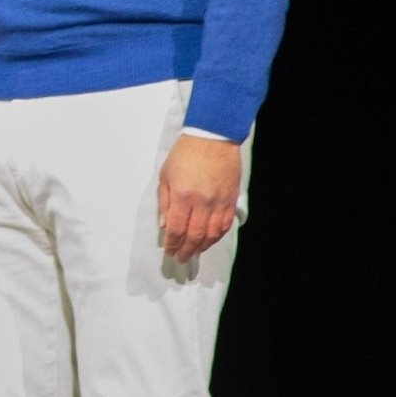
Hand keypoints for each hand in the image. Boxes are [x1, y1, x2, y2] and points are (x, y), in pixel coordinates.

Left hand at [157, 133, 241, 262]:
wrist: (213, 138)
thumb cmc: (185, 154)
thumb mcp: (165, 176)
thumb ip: (164, 202)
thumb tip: (164, 225)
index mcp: (183, 196)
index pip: (176, 229)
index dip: (172, 244)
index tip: (169, 252)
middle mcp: (202, 202)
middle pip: (195, 235)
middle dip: (186, 250)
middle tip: (180, 258)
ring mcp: (219, 202)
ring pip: (212, 233)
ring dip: (202, 246)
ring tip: (194, 252)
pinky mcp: (231, 199)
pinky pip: (225, 224)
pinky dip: (217, 236)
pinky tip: (210, 240)